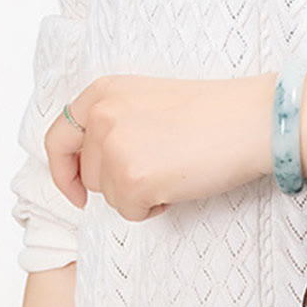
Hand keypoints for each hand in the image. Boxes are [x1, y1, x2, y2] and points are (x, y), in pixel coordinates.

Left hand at [44, 72, 277, 220]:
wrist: (249, 121)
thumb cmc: (213, 115)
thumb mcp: (148, 103)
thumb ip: (115, 125)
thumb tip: (98, 170)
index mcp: (102, 93)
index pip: (58, 138)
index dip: (64, 170)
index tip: (76, 190)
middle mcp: (101, 118)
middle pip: (91, 176)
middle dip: (121, 183)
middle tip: (161, 169)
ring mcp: (115, 150)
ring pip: (111, 197)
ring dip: (140, 195)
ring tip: (174, 171)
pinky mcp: (133, 180)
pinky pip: (131, 213)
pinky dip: (154, 208)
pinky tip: (179, 185)